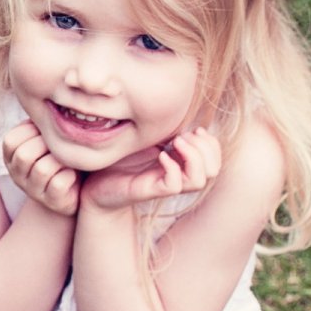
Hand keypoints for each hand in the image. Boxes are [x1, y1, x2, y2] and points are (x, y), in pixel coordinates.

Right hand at [1, 120, 79, 215]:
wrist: (75, 187)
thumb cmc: (60, 154)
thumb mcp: (46, 136)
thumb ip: (41, 121)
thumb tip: (44, 97)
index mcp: (11, 157)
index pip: (11, 140)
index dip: (32, 132)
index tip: (47, 132)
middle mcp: (17, 175)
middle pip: (24, 155)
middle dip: (47, 146)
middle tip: (60, 146)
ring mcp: (33, 191)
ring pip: (42, 169)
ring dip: (60, 161)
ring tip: (68, 160)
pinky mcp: (51, 203)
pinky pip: (58, 185)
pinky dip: (69, 176)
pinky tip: (72, 175)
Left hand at [81, 126, 222, 211]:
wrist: (97, 186)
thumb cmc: (121, 162)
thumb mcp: (146, 141)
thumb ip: (165, 133)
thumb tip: (180, 118)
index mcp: (181, 164)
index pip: (214, 159)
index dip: (211, 144)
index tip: (195, 130)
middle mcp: (178, 176)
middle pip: (213, 170)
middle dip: (205, 148)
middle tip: (183, 137)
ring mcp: (165, 185)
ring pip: (199, 180)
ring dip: (193, 157)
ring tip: (176, 143)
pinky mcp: (150, 191)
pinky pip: (174, 185)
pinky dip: (171, 168)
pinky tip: (160, 155)